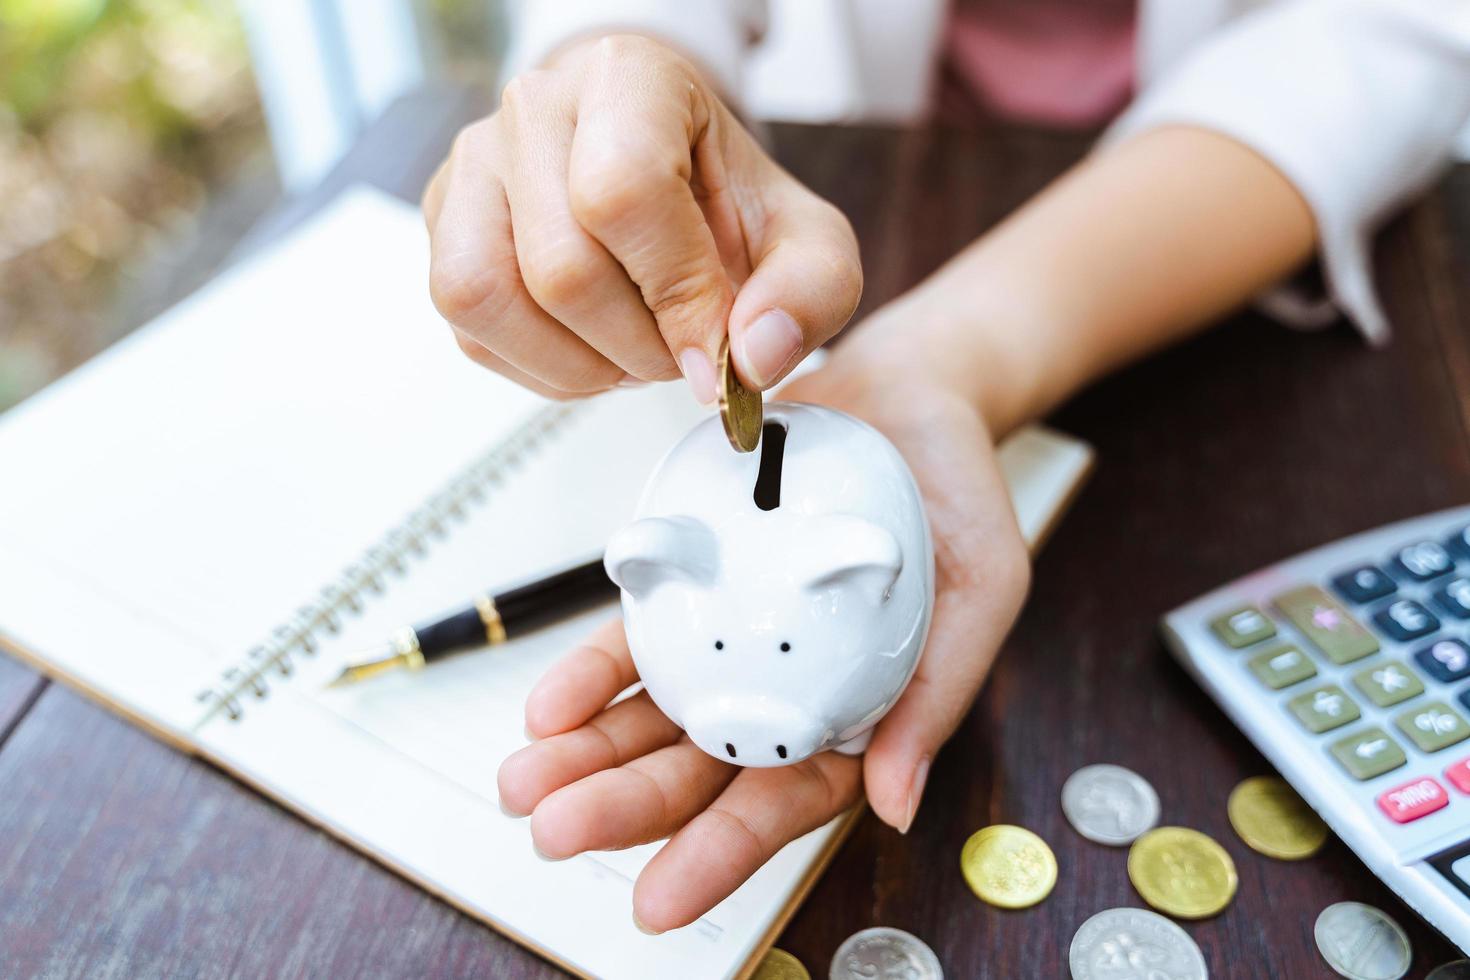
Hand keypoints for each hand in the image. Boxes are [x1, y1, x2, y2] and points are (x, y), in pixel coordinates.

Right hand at [421, 34, 861, 402]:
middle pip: (562, 269)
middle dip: (636, 346)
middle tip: (680, 350)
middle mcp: (536, 110)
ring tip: (633, 351)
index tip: (715, 349)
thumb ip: (809, 292)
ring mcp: (476, 166)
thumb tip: (753, 356)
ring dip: (577, 363)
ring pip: (490, 299)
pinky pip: (470, 328)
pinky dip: (541, 368)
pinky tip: (590, 349)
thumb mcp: (804, 241)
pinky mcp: (445, 227)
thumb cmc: (722, 199)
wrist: (667, 180)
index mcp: (629, 79)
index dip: (675, 294)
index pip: (624, 193)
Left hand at [495, 330, 1030, 931]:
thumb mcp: (981, 590)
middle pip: (695, 771)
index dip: (719, 855)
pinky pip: (633, 642)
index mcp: (855, 717)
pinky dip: (589, 676)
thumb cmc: (958, 498)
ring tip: (528, 782)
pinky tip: (550, 705)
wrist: (913, 397)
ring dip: (586, 755)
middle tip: (560, 830)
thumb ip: (936, 694)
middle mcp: (782, 692)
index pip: (782, 804)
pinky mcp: (696, 588)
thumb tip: (896, 805)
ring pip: (649, 719)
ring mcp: (731, 643)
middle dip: (624, 807)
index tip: (658, 899)